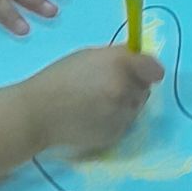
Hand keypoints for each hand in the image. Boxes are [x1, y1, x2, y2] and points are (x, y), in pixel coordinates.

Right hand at [25, 45, 162, 159]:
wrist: (38, 113)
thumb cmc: (59, 78)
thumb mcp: (89, 56)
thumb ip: (118, 57)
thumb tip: (140, 61)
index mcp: (119, 65)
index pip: (153, 68)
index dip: (149, 69)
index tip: (146, 71)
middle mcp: (125, 90)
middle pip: (145, 88)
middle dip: (133, 86)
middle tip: (107, 86)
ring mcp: (122, 115)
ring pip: (136, 107)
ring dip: (125, 103)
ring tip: (97, 103)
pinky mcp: (116, 134)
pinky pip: (124, 124)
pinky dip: (115, 120)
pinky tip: (93, 117)